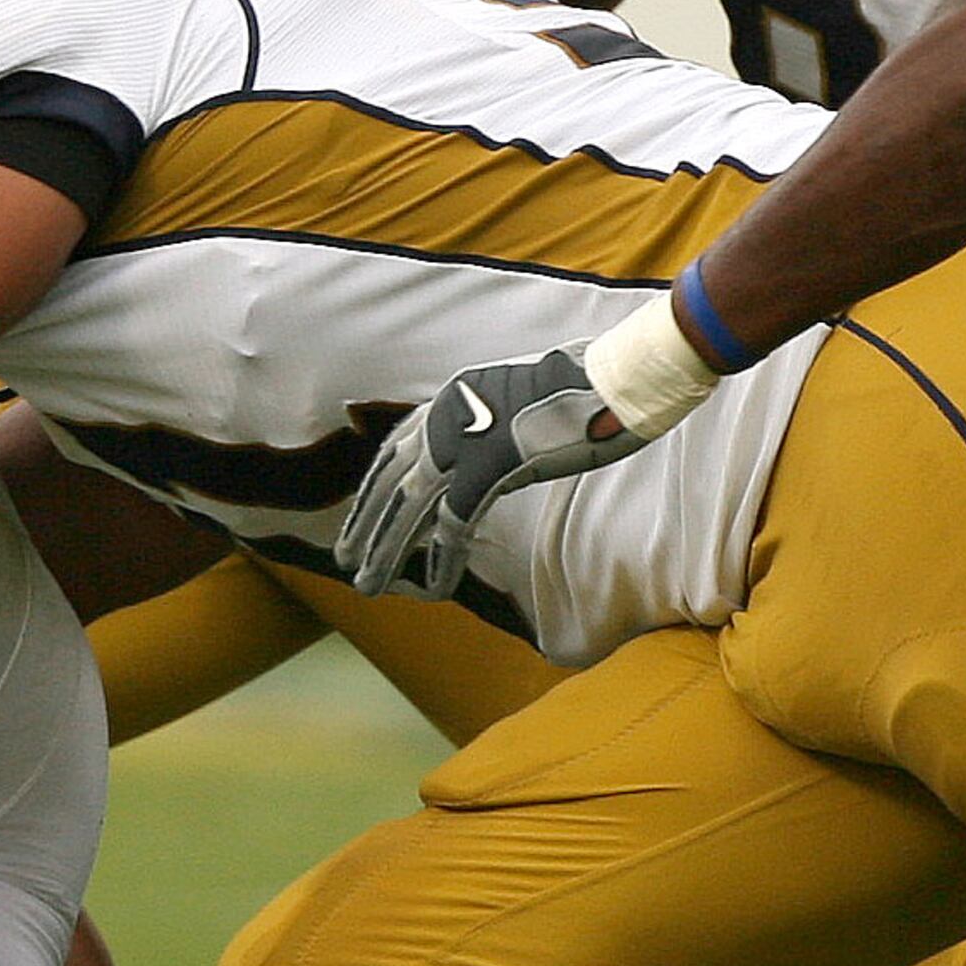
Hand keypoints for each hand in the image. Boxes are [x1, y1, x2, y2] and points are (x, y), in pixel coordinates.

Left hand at [336, 344, 653, 598]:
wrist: (618, 377)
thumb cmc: (586, 389)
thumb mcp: (521, 403)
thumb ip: (493, 428)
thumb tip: (488, 461)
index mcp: (452, 397)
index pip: (396, 449)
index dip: (373, 491)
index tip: (358, 520)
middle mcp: (446, 416)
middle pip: (391, 481)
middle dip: (366, 525)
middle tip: (346, 559)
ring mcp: (466, 442)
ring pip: (410, 509)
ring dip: (386, 552)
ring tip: (367, 584)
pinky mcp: (490, 469)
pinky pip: (455, 525)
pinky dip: (441, 559)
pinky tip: (430, 589)